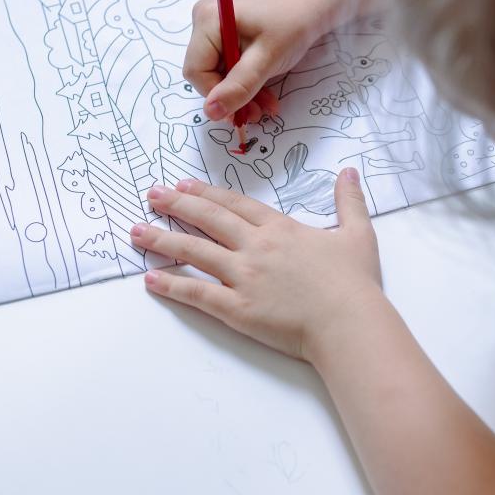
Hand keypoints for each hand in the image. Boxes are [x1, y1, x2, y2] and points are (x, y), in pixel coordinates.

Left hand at [133, 169, 384, 362]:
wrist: (349, 322)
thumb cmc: (355, 283)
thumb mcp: (358, 234)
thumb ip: (349, 201)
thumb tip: (349, 172)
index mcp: (280, 229)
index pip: (236, 205)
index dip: (208, 194)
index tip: (184, 185)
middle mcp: (256, 247)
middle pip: (209, 220)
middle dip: (177, 205)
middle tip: (151, 195)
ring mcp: (244, 277)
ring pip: (195, 251)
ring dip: (163, 239)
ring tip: (136, 232)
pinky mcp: (237, 309)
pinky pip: (198, 294)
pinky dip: (172, 285)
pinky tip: (151, 278)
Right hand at [184, 0, 322, 125]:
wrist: (310, 11)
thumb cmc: (291, 26)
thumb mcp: (266, 59)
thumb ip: (238, 86)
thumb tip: (211, 112)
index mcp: (207, 19)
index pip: (196, 71)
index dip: (216, 94)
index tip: (242, 109)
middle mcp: (203, 22)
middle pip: (205, 74)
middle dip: (231, 96)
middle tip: (257, 111)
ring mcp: (212, 30)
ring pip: (217, 76)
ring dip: (241, 95)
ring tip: (265, 105)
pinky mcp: (223, 38)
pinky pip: (226, 70)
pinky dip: (243, 85)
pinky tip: (262, 94)